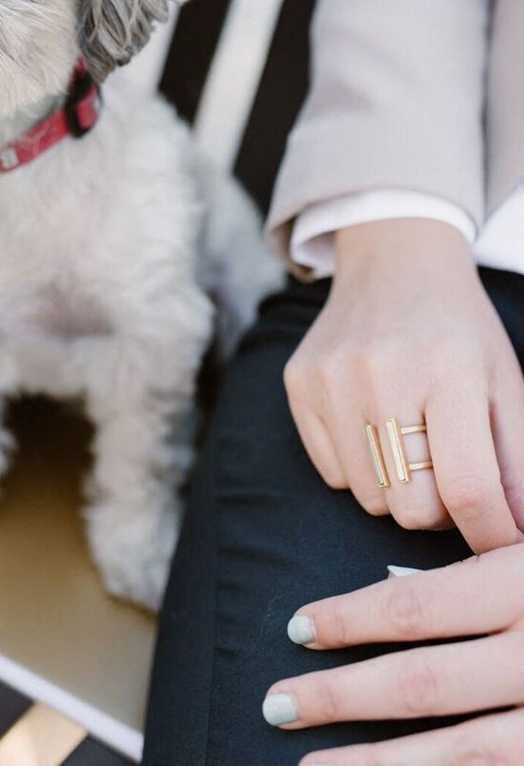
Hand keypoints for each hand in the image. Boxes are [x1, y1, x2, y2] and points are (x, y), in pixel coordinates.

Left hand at [262, 550, 523, 762]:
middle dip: (340, 697)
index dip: (349, 619)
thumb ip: (475, 571)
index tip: (297, 629)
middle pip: (421, 684)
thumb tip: (390, 583)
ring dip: (374, 763)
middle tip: (277, 705)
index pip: (415, 606)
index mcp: (518, 586)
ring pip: (457, 752)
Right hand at [283, 218, 523, 550]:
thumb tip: (517, 537)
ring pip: (371, 498)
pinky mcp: (299, 383)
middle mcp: (382, 371)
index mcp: (448, 367)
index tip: (498, 540)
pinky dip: (362, 467)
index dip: (491, 533)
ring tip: (413, 443)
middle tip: (451, 474)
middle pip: (412, 507)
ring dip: (400, 489)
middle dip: (442, 509)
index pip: (467, 487)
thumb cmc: (459, 329)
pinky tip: (376, 424)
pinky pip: (334, 474)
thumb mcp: (505, 382)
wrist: (394, 261)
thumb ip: (515, 462)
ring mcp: (332, 377)